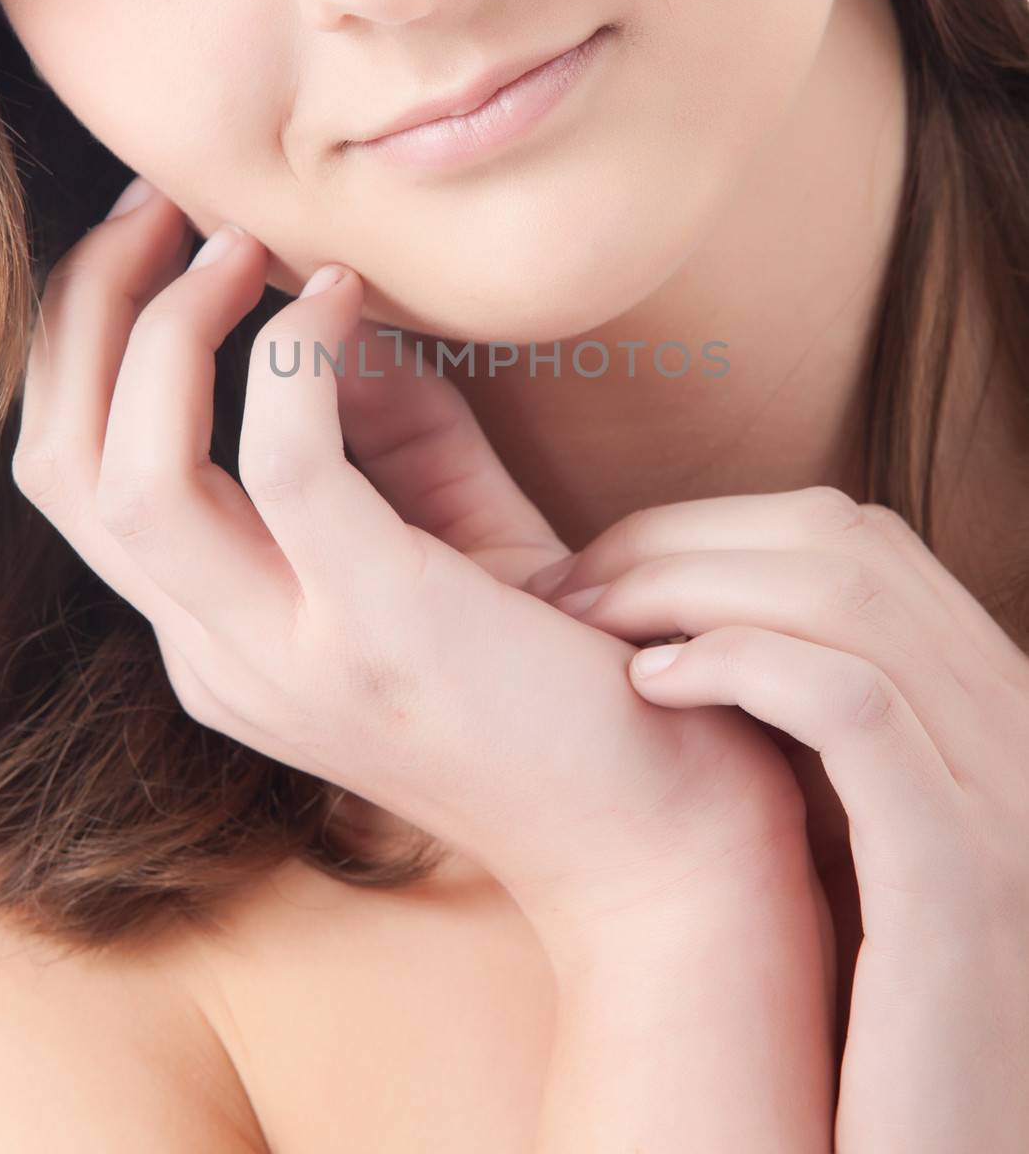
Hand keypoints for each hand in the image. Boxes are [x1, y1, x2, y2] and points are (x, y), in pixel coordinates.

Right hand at [12, 182, 815, 957]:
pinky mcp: (378, 633)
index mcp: (214, 636)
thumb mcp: (441, 524)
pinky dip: (296, 359)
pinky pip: (287, 464)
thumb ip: (373, 421)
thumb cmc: (549, 663)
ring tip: (237, 245)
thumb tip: (321, 292)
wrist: (648, 819)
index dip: (87, 341)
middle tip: (161, 208)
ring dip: (168, 330)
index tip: (153, 237)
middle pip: (68, 468)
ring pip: (135, 474)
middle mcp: (218, 658)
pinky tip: (347, 296)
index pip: (79, 479)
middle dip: (89, 312)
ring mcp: (286, 659)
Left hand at [535, 488, 1028, 1149]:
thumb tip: (686, 624)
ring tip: (582, 625)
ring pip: (844, 599)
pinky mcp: (964, 883)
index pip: (854, 541)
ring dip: (683, 585)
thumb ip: (811, 729)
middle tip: (567, 591)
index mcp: (992, 707)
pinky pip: (856, 709)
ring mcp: (1005, 803)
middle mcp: (1019, 730)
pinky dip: (744, 662)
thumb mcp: (850, 837)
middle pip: (842, 545)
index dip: (711, 530)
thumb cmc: (859, 1021)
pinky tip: (648, 681)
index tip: (602, 574)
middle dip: (680, 541)